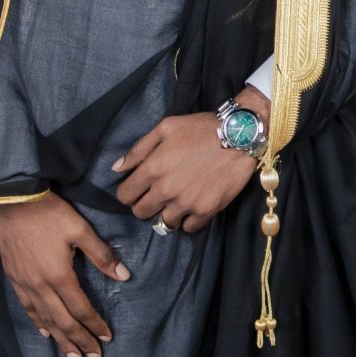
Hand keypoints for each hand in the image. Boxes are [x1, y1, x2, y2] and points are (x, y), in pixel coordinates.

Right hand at [0, 196, 129, 356]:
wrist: (12, 201)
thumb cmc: (49, 213)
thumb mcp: (80, 229)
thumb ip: (101, 255)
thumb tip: (124, 276)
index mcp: (60, 275)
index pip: (81, 308)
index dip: (95, 324)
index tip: (107, 337)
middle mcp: (40, 286)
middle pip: (63, 321)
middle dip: (79, 340)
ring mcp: (24, 284)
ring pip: (44, 319)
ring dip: (59, 339)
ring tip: (71, 356)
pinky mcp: (13, 278)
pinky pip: (26, 308)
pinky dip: (37, 322)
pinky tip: (45, 332)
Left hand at [115, 95, 262, 233]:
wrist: (239, 136)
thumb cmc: (201, 128)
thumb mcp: (165, 128)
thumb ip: (138, 149)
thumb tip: (116, 169)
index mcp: (152, 168)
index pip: (125, 196)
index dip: (129, 192)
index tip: (138, 189)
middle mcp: (166, 190)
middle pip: (141, 213)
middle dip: (145, 205)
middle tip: (156, 195)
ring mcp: (186, 203)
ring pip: (164, 223)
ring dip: (167, 213)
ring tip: (177, 201)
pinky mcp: (206, 210)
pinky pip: (188, 228)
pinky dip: (188, 220)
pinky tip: (192, 207)